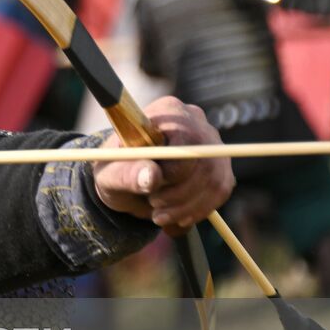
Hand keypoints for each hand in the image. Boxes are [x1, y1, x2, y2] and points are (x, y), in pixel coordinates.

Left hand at [92, 97, 234, 232]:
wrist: (124, 181)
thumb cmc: (115, 170)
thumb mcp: (110, 174)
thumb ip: (127, 173)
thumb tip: (152, 176)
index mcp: (167, 111)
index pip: (187, 138)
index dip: (174, 170)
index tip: (152, 189)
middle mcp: (195, 121)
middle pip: (205, 161)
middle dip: (180, 194)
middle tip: (154, 208)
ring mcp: (212, 144)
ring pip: (215, 180)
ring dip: (187, 206)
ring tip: (158, 215)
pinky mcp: (219, 166)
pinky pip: (220, 191)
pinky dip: (198, 210)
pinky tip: (175, 217)